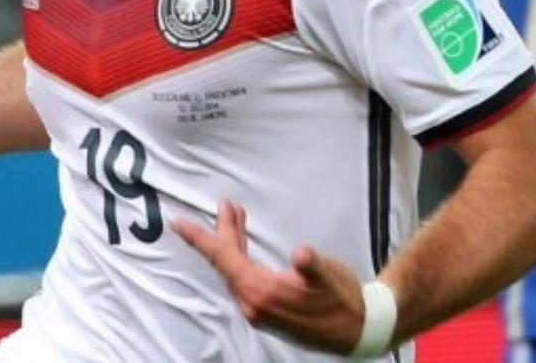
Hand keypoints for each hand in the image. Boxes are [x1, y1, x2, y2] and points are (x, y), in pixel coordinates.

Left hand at [172, 200, 368, 354]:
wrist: (357, 331)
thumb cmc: (342, 301)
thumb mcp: (328, 277)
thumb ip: (312, 266)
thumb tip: (301, 254)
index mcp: (262, 293)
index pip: (224, 259)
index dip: (201, 238)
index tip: (178, 223)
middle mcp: (254, 304)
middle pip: (227, 262)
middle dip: (223, 233)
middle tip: (225, 206)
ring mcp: (259, 309)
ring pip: (235, 270)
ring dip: (233, 243)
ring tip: (236, 217)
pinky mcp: (267, 310)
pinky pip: (244, 278)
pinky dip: (242, 257)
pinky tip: (247, 248)